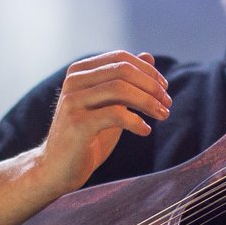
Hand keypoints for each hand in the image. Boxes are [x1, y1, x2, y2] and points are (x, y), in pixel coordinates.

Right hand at [36, 51, 171, 192]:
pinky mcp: (76, 123)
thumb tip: (148, 56)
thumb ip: (125, 82)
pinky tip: (145, 131)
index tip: (164, 89)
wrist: (58, 168)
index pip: (121, 58)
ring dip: (148, 102)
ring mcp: (73, 101)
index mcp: (81, 71)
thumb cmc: (87, 136)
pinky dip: (136, 121)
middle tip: (167, 103)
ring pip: (120, 89)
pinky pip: (114, 114)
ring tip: (163, 115)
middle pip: (123, 70)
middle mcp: (74, 81)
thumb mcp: (110, 104)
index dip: (148, 71)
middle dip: (152, 86)